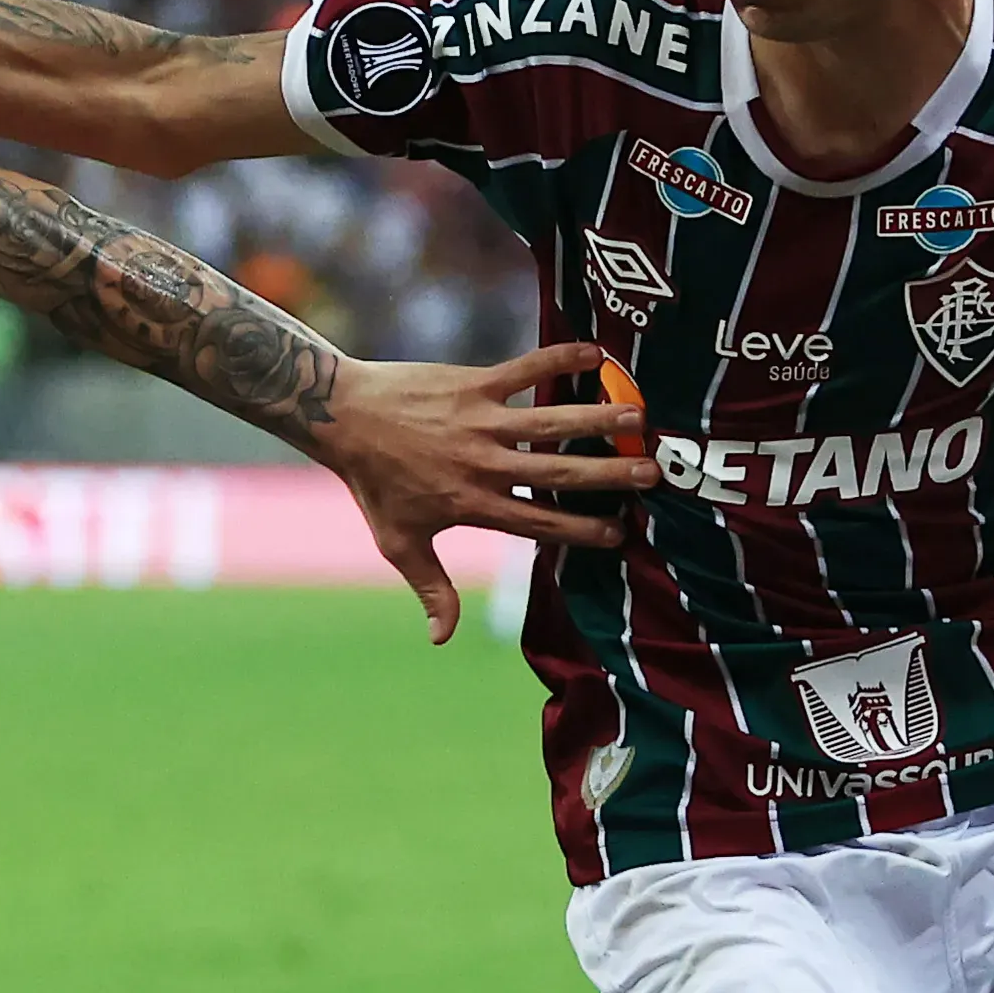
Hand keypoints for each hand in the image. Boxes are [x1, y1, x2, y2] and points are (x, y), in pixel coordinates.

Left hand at [319, 344, 649, 643]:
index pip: (538, 523)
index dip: (580, 530)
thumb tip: (441, 639)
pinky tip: (596, 353)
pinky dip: (559, 357)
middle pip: (557, 474)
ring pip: (549, 421)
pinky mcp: (473, 385)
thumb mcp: (399, 543)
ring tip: (638, 418)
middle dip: (607, 476)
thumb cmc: (374, 484)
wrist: (342, 419)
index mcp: (473, 505)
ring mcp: (481, 422)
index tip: (619, 534)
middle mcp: (484, 465)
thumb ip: (431, 588)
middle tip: (651, 474)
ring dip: (596, 419)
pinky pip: (524, 369)